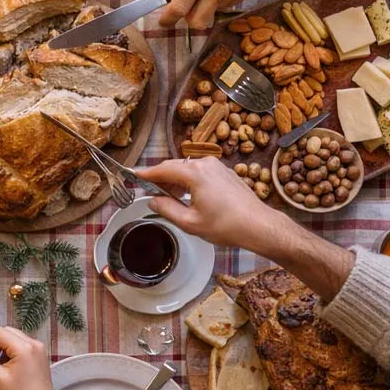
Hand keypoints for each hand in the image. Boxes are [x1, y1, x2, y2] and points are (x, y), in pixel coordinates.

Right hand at [0, 328, 77, 389]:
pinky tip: (13, 369)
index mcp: (24, 347)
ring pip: (13, 337)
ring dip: (4, 349)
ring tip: (5, 369)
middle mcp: (34, 343)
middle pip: (6, 332)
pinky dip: (13, 352)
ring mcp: (39, 348)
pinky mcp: (40, 354)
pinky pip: (21, 344)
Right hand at [137, 157, 356, 298]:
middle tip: (147, 190)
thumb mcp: (189, 222)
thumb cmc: (225, 226)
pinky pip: (200, 172)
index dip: (144, 174)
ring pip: (187, 169)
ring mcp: (217, 166)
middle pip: (174, 167)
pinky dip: (189, 181)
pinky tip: (187, 196)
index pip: (161, 170)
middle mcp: (205, 164)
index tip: (130, 175)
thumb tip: (152, 200)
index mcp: (194, 173)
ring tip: (168, 198)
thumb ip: (166, 208)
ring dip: (175, 180)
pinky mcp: (226, 172)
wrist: (259, 225)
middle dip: (159, 178)